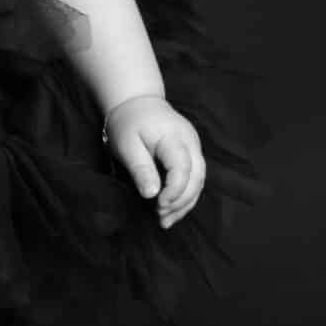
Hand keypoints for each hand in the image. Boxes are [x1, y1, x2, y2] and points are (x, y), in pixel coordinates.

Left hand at [103, 94, 205, 227]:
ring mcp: (194, 147)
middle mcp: (191, 142)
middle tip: (161, 218)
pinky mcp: (192, 154)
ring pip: (199, 181)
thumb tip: (152, 194)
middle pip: (197, 177)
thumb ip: (140, 168)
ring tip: (165, 221)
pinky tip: (172, 210)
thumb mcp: (126, 145)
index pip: (183, 168)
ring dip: (185, 203)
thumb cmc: (128, 124)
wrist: (138, 104)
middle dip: (181, 202)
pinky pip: (195, 178)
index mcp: (174, 137)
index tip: (159, 205)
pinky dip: (185, 196)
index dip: (175, 191)